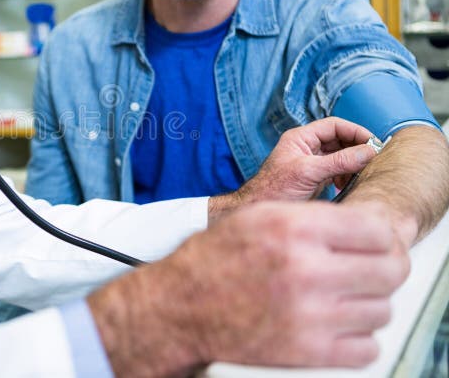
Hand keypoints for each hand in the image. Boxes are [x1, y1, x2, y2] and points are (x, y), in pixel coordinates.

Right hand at [88, 201, 409, 376]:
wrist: (179, 307)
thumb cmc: (213, 260)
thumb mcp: (260, 217)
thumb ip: (315, 217)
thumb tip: (369, 225)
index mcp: (292, 229)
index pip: (376, 230)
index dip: (382, 235)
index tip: (375, 242)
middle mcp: (305, 270)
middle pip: (390, 269)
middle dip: (386, 266)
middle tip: (370, 268)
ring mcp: (310, 315)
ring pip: (382, 309)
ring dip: (369, 303)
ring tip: (342, 297)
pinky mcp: (308, 352)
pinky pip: (368, 348)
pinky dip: (359, 338)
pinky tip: (337, 324)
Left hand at [212, 118, 377, 218]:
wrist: (258, 210)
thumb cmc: (273, 190)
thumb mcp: (308, 172)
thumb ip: (338, 161)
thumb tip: (368, 151)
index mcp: (300, 138)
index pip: (334, 125)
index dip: (355, 131)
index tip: (373, 143)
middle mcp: (306, 148)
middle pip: (340, 140)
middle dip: (357, 149)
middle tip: (374, 160)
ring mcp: (311, 163)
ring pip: (340, 156)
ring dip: (353, 164)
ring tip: (360, 174)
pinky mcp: (314, 178)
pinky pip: (337, 171)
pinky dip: (346, 175)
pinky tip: (346, 184)